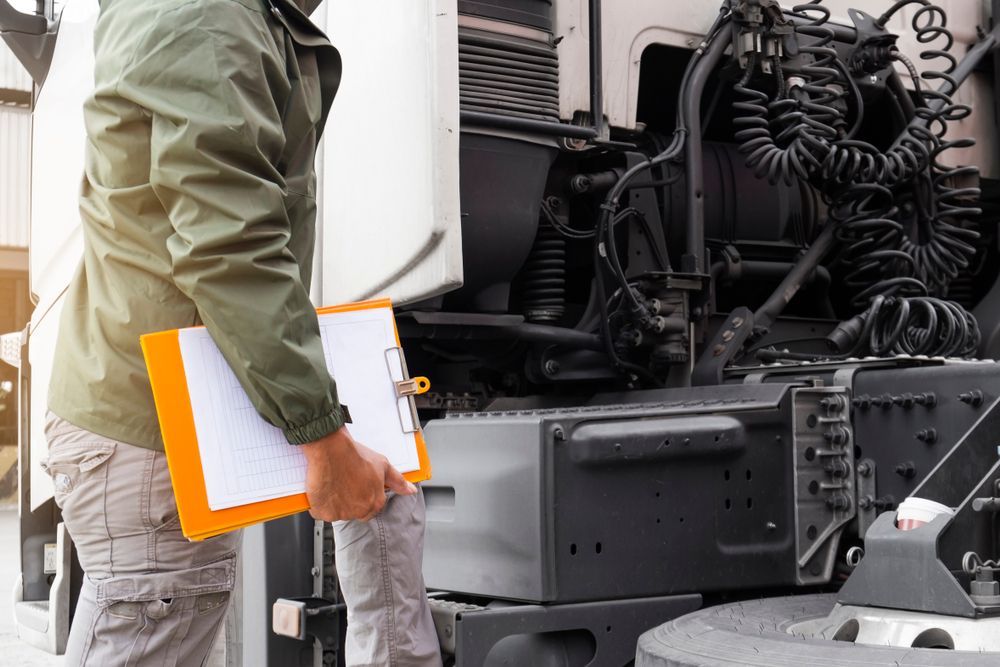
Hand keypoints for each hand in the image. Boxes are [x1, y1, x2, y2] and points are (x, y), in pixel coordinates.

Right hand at [301, 426, 416, 521]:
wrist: (331, 448)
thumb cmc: (354, 455)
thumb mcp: (383, 465)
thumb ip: (398, 481)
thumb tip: (410, 490)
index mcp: (375, 502)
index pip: (372, 508)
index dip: (363, 496)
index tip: (357, 487)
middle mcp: (360, 510)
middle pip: (355, 512)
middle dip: (350, 501)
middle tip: (344, 484)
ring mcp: (341, 513)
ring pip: (337, 513)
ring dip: (335, 503)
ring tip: (334, 483)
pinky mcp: (323, 512)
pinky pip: (320, 513)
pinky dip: (320, 504)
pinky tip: (323, 489)